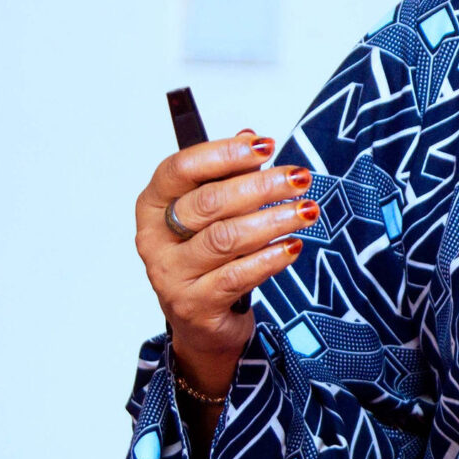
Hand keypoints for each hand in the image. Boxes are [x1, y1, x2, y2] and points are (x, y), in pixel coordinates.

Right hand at [134, 130, 319, 397]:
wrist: (200, 321)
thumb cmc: (205, 257)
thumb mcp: (210, 214)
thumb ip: (225, 176)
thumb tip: (251, 136)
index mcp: (152, 205)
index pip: (180, 169)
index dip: (223, 153)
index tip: (265, 146)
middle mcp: (154, 239)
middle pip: (208, 202)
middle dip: (260, 186)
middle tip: (299, 178)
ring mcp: (171, 274)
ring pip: (225, 239)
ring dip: (272, 221)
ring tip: (307, 211)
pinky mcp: (195, 304)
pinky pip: (237, 275)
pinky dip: (269, 259)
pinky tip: (292, 246)